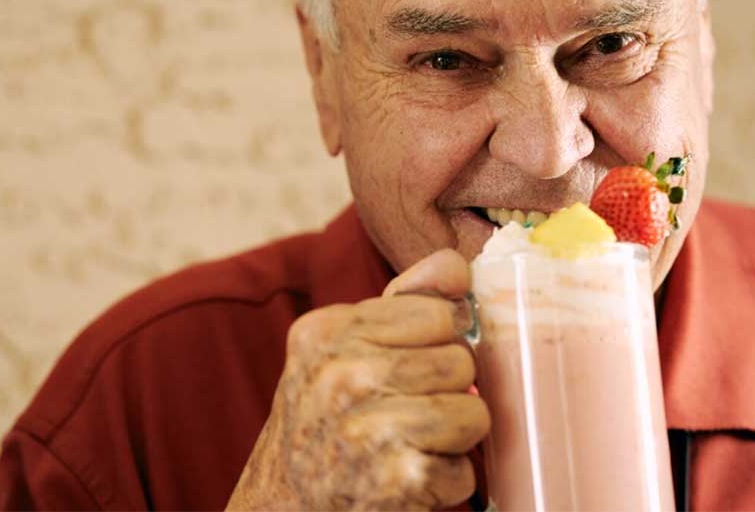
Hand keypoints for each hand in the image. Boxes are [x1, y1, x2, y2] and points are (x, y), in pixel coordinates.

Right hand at [226, 249, 489, 510]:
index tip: (408, 366)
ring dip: (452, 439)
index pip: (437, 313)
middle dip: (446, 391)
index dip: (435, 343)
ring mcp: (368, 428)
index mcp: (328, 331)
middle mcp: (341, 375)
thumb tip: (456, 266)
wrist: (282, 505)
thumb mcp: (341, 349)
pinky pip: (464, 470)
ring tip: (412, 444)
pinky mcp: (397, 480)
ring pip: (473, 413)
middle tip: (406, 411)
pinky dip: (445, 483)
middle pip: (460, 362)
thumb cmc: (323, 421)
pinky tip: (409, 478)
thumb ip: (401, 302)